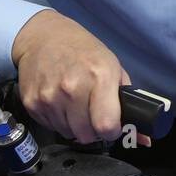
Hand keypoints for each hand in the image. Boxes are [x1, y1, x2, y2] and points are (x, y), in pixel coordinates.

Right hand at [11, 10, 143, 144]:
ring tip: (75, 104)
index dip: (112, 132)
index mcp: (100, 77)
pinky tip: (60, 102)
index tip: (112, 127)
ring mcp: (49, 96)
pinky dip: (58, 120)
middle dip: (93, 130)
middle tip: (93, 115)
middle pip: (86, 135)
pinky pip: (50, 126)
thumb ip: (128, 102)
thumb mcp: (113, 67)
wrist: (44, 36)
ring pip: (67, 133)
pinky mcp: (31, 102)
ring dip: (74, 126)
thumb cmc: (84, 51)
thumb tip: (143, 138)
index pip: (106, 125)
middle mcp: (72, 88)